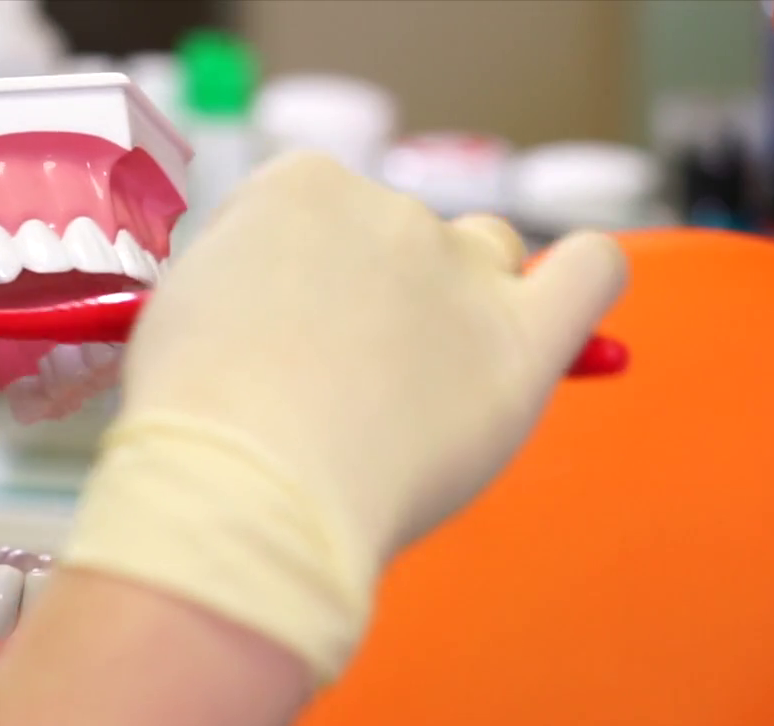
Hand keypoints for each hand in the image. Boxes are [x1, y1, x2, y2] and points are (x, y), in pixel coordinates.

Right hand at [62, 152, 627, 681]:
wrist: (247, 489)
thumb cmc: (195, 421)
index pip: (313, 212)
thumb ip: (240, 291)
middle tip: (333, 390)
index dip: (293, 279)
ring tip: (418, 390)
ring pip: (489, 256)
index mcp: (297, 188)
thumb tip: (278, 312)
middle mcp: (386, 209)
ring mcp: (460, 269)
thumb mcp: (181, 318)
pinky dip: (584, 281)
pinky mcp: (523, 340)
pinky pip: (592, 272)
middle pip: (400, 237)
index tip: (272, 336)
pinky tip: (560, 317)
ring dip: (466, 301)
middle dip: (374, 299)